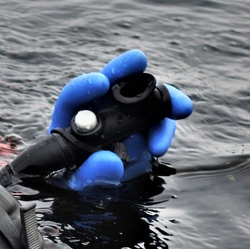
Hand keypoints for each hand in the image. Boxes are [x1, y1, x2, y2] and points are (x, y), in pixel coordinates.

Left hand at [47, 50, 192, 190]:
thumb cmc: (78, 179)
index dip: (85, 86)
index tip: (100, 82)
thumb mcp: (78, 181)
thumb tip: (111, 162)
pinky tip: (162, 142)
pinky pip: (158, 121)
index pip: (74, 97)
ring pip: (142, 100)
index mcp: (72, 121)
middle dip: (125, 70)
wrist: (97, 189)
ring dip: (162, 99)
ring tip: (178, 109)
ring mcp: (123, 120)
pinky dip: (166, 125)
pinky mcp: (143, 130)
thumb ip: (90, 173)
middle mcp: (98, 114)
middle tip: (138, 59)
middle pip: (111, 85)